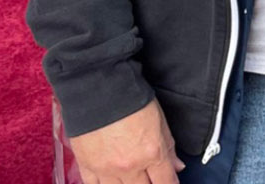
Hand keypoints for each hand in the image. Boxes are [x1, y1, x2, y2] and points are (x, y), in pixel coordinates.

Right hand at [69, 99, 183, 183]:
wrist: (98, 88)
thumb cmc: (131, 99)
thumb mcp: (159, 120)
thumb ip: (168, 147)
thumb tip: (177, 166)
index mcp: (152, 153)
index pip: (166, 182)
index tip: (169, 182)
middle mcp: (130, 166)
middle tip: (149, 177)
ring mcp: (107, 169)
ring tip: (131, 178)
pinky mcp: (87, 166)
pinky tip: (110, 181)